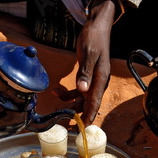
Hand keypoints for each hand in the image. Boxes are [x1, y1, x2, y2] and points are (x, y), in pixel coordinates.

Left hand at [56, 0, 115, 125]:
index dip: (89, 117)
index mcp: (101, 80)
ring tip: (55, 96)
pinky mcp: (87, 77)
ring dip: (68, 101)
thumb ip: (85, 73)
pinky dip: (68, 93)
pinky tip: (57, 90)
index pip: (95, 103)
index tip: (83, 128)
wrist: (97, 28)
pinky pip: (78, 91)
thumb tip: (82, 90)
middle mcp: (98, 83)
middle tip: (64, 123)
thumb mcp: (88, 54)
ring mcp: (93, 81)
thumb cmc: (94, 39)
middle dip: (77, 114)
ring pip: (81, 98)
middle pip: (88, 104)